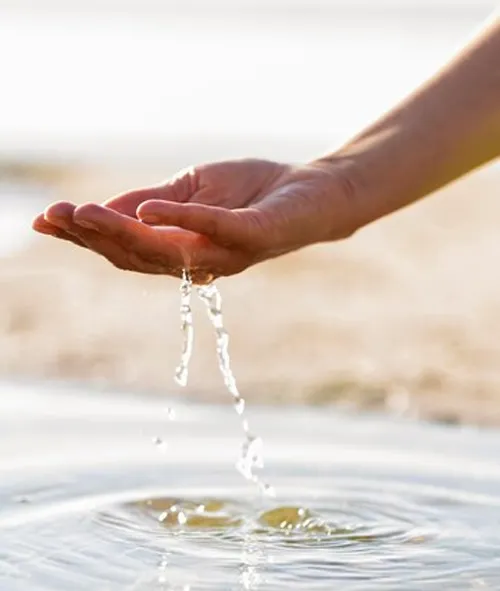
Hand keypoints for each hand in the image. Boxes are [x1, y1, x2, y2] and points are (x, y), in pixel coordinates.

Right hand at [32, 158, 357, 281]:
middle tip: (55, 217)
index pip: (125, 248)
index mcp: (180, 251)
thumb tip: (105, 209)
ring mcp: (226, 252)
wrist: (313, 191)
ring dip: (121, 232)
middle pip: (136, 256)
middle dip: (92, 238)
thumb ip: (153, 202)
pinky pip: (214, 229)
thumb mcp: (191, 190)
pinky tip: (147, 211)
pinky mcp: (254, 235)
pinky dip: (179, 221)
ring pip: (165, 251)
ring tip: (84, 213)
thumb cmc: (252, 193)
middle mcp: (198, 261)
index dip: (85, 237)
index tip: (45, 220)